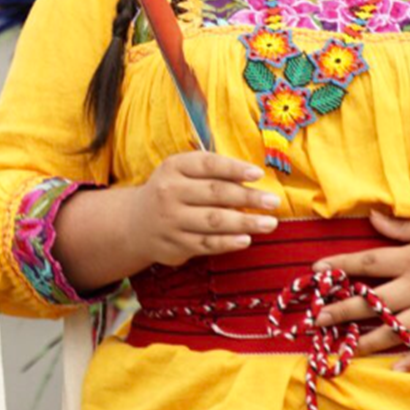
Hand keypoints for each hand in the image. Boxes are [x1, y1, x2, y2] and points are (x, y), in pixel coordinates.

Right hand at [130, 152, 279, 266]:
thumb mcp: (182, 172)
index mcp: (174, 167)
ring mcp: (170, 220)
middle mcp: (169, 192)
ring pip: (213, 221)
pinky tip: (246, 240)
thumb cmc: (172, 191)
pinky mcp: (173, 244)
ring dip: (244, 223)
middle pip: (214, 193)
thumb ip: (212, 172)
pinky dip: (227, 242)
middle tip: (273, 201)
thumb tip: (253, 178)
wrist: (135, 222)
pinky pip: (206, 244)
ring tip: (269, 223)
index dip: (234, 168)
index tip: (258, 174)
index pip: (207, 164)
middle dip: (247, 198)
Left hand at [314, 211, 409, 371]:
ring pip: (394, 330)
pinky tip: (393, 370)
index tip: (314, 270)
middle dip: (342, 311)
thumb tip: (370, 216)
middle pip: (373, 302)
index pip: (367, 263)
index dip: (338, 266)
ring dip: (366, 341)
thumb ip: (400, 227)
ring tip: (343, 349)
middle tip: (316, 320)